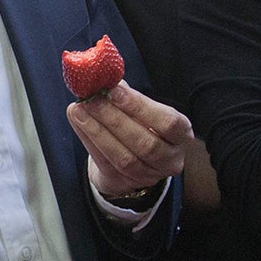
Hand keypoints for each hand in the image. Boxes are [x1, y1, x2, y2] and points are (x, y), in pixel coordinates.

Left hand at [68, 82, 193, 200]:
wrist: (132, 157)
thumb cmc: (141, 125)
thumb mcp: (143, 109)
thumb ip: (128, 95)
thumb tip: (106, 77)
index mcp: (181, 134)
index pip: (167, 122)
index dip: (140, 107)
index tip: (114, 90)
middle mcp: (170, 159)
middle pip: (144, 143)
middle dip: (114, 119)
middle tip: (91, 100)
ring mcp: (148, 175)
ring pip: (124, 157)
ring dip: (97, 131)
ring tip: (79, 110)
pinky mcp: (125, 183)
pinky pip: (105, 164)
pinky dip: (89, 141)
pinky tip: (78, 123)